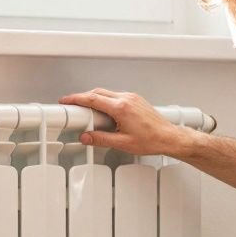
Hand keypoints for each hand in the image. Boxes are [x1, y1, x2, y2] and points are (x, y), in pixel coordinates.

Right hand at [58, 88, 189, 155]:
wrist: (169, 137)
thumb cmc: (152, 140)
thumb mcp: (122, 143)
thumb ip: (101, 139)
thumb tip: (86, 136)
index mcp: (121, 108)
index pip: (93, 99)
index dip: (76, 99)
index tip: (67, 100)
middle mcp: (126, 99)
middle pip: (98, 93)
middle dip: (83, 97)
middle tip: (72, 105)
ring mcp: (132, 97)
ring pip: (107, 93)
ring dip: (94, 99)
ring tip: (87, 111)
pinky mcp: (136, 99)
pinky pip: (115, 96)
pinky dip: (105, 101)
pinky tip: (104, 111)